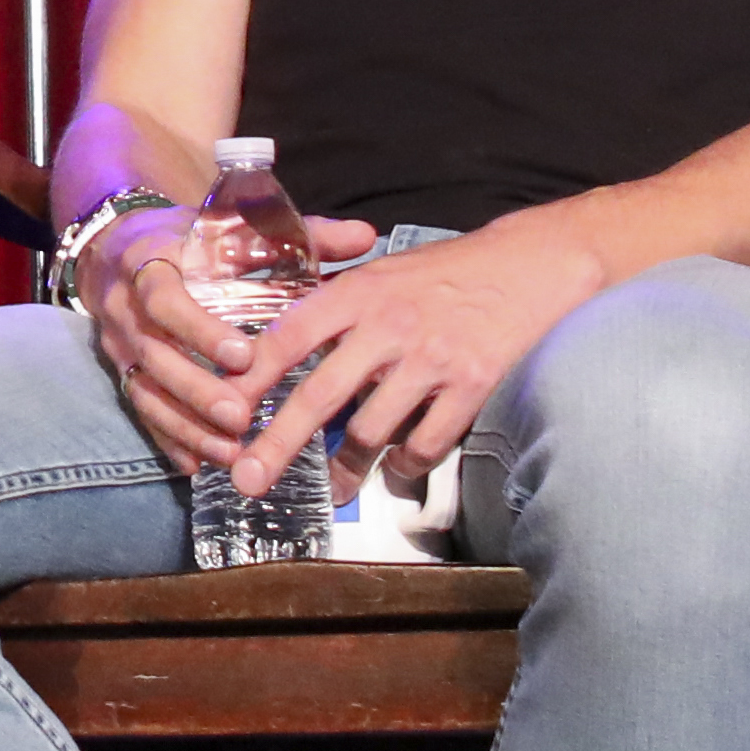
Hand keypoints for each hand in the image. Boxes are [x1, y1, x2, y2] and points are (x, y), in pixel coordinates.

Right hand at [83, 208, 383, 471]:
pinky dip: (169, 440)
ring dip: (185, 425)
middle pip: (153, 355)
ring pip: (143, 391)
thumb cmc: (192, 241)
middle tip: (241, 418)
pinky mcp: (121, 373)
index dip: (199, 330)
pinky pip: (140, 413)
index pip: (164, 297)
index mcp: (150, 262)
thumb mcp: (236, 229)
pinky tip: (201, 464)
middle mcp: (125, 306)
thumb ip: (299, 235)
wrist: (118, 249)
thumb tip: (365, 237)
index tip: (245, 356)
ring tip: (230, 450)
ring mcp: (118, 345)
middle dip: (195, 391)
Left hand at [220, 215, 608, 499]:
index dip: (250, 378)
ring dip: (349, 468)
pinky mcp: (471, 386)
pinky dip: (405, 467)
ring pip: (371, 430)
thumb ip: (333, 309)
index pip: (289, 337)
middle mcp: (388, 326)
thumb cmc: (443, 273)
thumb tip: (276, 351)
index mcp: (357, 293)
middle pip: (320, 396)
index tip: (222, 412)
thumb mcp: (379, 273)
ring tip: (337, 485)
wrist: (527, 265)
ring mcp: (431, 358)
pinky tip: (397, 469)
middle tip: (248, 481)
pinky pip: (424, 445)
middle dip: (278, 445)